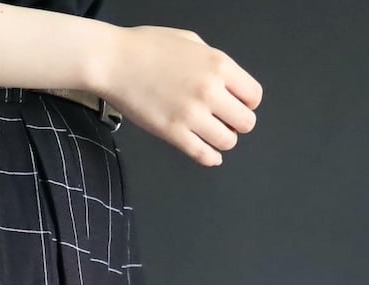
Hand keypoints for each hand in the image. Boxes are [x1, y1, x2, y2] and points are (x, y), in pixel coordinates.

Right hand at [96, 25, 262, 167]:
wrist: (115, 62)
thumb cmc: (146, 47)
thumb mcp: (190, 41)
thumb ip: (212, 63)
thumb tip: (225, 83)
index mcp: (218, 64)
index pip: (253, 96)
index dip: (247, 103)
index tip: (238, 105)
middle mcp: (210, 91)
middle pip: (246, 123)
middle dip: (238, 124)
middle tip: (226, 122)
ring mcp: (192, 115)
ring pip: (228, 142)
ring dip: (223, 140)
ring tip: (211, 134)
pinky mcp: (174, 133)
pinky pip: (204, 155)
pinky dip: (210, 158)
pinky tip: (209, 155)